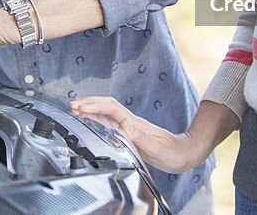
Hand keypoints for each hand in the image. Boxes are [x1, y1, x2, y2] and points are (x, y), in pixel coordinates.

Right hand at [70, 96, 196, 172]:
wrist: (184, 153)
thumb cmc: (172, 152)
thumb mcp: (157, 148)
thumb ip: (141, 137)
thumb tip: (124, 126)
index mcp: (135, 124)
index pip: (111, 110)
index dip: (95, 107)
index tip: (81, 108)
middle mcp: (131, 122)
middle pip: (107, 106)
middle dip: (89, 104)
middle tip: (72, 105)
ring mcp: (130, 126)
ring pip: (107, 113)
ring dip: (91, 109)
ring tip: (76, 110)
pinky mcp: (130, 133)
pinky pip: (110, 122)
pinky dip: (98, 119)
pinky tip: (91, 121)